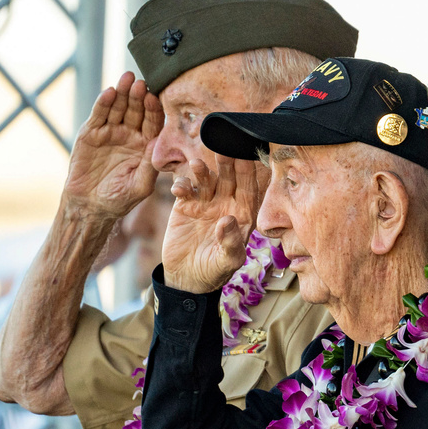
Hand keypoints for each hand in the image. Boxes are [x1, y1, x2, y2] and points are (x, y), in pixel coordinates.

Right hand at [63, 72, 163, 218]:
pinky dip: (103, 104)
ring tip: (126, 79)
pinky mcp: (91, 134)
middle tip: (141, 82)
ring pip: (118, 108)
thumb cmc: (120, 198)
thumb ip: (150, 166)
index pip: (153, 123)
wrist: (90, 206)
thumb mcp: (140, 185)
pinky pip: (99, 116)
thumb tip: (159, 145)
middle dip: (138, 96)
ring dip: (122, 93)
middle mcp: (130, 135)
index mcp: (146, 145)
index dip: (153, 111)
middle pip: (136, 111)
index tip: (155, 98)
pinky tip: (109, 92)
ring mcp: (110, 132)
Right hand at [161, 156, 257, 293]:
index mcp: (243, 213)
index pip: (248, 188)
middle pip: (228, 178)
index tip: (244, 157)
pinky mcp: (185, 206)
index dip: (247, 173)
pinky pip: (185, 190)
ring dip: (202, 172)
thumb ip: (230, 242)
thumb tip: (227, 220)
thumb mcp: (227, 261)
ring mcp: (205, 203)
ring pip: (207, 180)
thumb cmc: (215, 271)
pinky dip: (182, 185)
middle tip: (223, 150)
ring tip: (198, 166)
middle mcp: (226, 204)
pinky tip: (179, 189)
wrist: (187, 278)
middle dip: (227, 163)